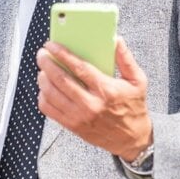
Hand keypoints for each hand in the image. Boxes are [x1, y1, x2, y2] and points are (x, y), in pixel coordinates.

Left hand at [36, 37, 152, 161]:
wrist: (132, 139)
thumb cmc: (134, 107)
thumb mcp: (137, 81)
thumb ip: (125, 59)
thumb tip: (116, 39)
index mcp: (106, 90)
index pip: (79, 68)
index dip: (62, 54)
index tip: (51, 45)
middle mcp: (91, 104)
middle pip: (60, 80)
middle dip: (47, 64)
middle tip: (41, 54)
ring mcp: (79, 117)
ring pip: (51, 94)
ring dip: (42, 79)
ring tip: (42, 69)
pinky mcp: (72, 126)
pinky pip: (49, 110)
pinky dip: (43, 97)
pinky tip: (45, 88)